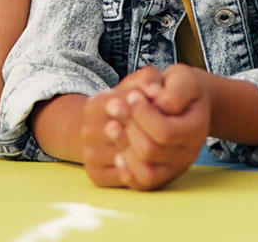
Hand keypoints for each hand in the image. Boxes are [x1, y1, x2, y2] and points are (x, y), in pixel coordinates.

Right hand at [80, 67, 164, 187]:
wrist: (102, 128)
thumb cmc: (127, 103)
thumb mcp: (136, 84)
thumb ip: (147, 80)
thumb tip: (157, 90)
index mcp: (94, 104)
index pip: (121, 105)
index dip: (145, 106)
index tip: (164, 106)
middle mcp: (87, 130)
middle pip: (123, 133)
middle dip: (148, 129)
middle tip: (170, 126)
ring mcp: (90, 153)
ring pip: (126, 157)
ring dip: (149, 151)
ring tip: (164, 143)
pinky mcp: (96, 174)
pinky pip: (122, 178)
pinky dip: (141, 170)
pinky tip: (153, 161)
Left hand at [110, 64, 210, 190]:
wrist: (182, 102)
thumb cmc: (178, 88)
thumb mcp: (181, 78)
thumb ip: (171, 89)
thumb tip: (154, 96)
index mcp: (196, 129)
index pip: (164, 131)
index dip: (141, 113)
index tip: (131, 94)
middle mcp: (189, 154)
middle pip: (150, 150)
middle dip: (128, 126)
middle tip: (113, 105)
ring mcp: (175, 168)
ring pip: (145, 171)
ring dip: (123, 147)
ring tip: (111, 125)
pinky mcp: (161, 176)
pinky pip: (142, 184)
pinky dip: (126, 170)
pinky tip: (117, 150)